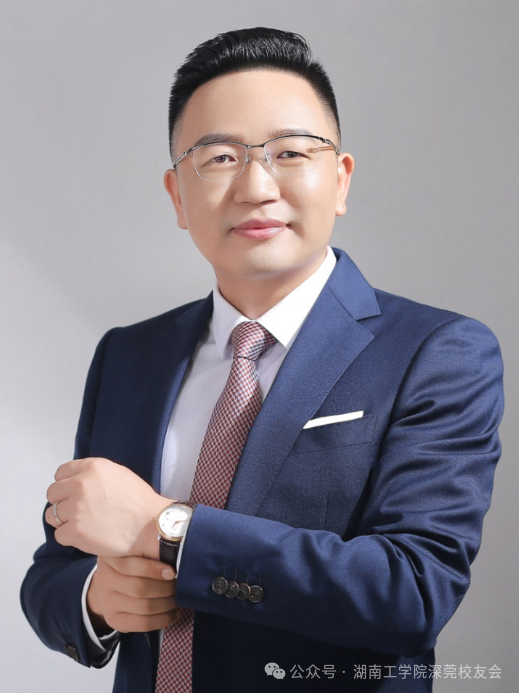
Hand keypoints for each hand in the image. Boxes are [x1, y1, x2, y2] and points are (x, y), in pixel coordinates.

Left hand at [45, 457, 168, 557]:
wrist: (151, 524)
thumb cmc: (138, 501)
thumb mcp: (117, 473)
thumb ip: (93, 474)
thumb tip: (73, 481)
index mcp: (92, 467)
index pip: (60, 473)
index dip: (66, 485)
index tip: (72, 494)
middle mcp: (80, 484)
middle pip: (52, 493)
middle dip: (62, 502)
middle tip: (78, 511)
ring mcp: (77, 508)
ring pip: (51, 515)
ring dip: (64, 521)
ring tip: (83, 524)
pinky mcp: (76, 531)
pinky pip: (59, 535)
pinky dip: (70, 538)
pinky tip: (87, 535)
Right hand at [87, 556, 181, 634]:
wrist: (110, 586)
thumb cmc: (131, 563)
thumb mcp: (135, 551)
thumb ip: (150, 550)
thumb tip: (174, 554)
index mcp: (110, 559)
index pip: (131, 566)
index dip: (154, 570)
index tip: (172, 572)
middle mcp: (104, 581)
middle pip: (139, 588)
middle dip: (165, 588)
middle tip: (179, 586)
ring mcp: (108, 603)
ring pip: (144, 607)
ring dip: (167, 604)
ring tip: (179, 599)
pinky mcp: (114, 621)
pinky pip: (143, 624)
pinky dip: (163, 619)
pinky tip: (174, 613)